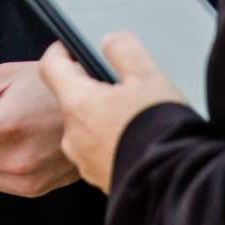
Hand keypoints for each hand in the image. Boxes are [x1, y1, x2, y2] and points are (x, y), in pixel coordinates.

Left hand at [38, 34, 189, 193]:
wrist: (174, 183)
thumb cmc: (159, 131)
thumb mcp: (148, 76)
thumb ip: (123, 50)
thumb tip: (110, 41)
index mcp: (78, 104)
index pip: (50, 66)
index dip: (61, 50)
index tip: (71, 47)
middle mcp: (73, 135)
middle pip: (71, 99)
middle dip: (91, 88)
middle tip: (120, 84)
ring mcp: (84, 161)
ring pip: (86, 127)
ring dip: (103, 117)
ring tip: (134, 114)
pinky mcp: (100, 179)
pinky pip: (98, 151)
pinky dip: (112, 141)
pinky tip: (136, 138)